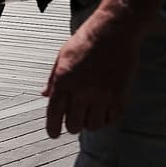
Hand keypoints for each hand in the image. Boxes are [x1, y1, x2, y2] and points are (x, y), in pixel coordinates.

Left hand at [42, 7, 142, 137]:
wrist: (114, 32)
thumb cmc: (85, 41)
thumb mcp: (61, 57)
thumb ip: (53, 79)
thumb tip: (45, 95)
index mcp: (64, 80)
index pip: (54, 113)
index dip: (52, 128)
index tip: (53, 134)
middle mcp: (82, 91)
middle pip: (75, 125)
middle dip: (72, 126)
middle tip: (73, 121)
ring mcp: (103, 94)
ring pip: (94, 125)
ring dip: (90, 123)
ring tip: (89, 114)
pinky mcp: (120, 95)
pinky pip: (113, 118)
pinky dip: (107, 119)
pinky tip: (104, 111)